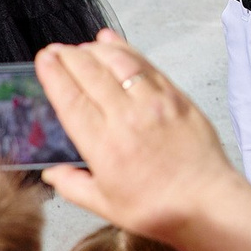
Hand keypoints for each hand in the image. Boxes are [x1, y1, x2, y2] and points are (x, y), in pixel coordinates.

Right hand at [37, 32, 241, 241]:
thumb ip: (73, 185)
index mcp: (104, 146)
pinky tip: (112, 43)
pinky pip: (146, 65)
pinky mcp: (176, 97)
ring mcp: (154, 103)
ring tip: (81, 47)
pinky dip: (126, 50)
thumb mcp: (106, 206)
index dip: (54, 74)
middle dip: (68, 56)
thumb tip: (51, 172)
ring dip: (96, 50)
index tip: (43, 60)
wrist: (207, 201)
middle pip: (91, 74)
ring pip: (119, 63)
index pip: (71, 100)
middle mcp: (127, 118)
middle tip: (55, 50)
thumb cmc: (158, 207)